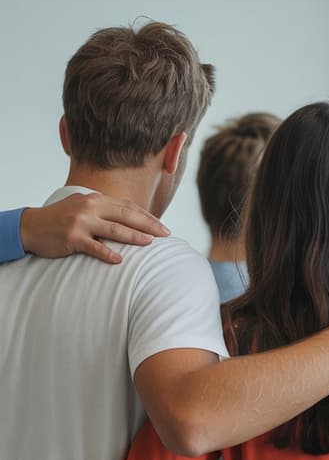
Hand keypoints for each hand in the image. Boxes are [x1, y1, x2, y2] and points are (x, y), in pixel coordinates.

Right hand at [19, 193, 168, 263]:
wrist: (32, 226)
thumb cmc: (63, 219)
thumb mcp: (84, 207)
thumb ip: (106, 211)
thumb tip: (133, 218)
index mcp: (95, 199)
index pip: (128, 206)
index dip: (147, 216)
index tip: (163, 226)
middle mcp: (90, 207)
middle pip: (126, 216)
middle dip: (148, 225)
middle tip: (165, 235)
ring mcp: (81, 222)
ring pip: (114, 230)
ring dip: (133, 236)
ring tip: (150, 243)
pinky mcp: (72, 238)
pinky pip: (94, 247)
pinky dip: (107, 253)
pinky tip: (119, 260)